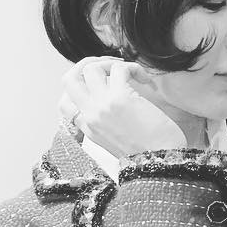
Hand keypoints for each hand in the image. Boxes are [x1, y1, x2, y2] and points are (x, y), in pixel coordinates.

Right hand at [58, 57, 181, 158]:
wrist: (160, 163)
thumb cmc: (149, 152)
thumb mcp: (117, 141)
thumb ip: (107, 122)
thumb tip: (112, 96)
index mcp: (87, 128)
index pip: (66, 101)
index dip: (81, 85)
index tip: (103, 81)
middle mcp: (90, 116)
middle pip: (69, 79)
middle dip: (87, 64)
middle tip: (109, 67)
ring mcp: (102, 106)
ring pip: (90, 68)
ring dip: (111, 64)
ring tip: (130, 72)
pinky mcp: (120, 98)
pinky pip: (119, 69)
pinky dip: (134, 67)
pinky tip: (146, 80)